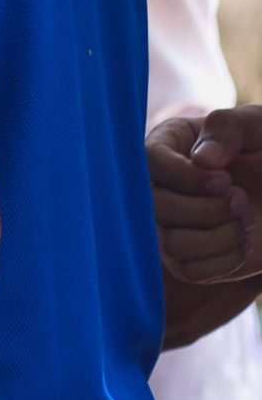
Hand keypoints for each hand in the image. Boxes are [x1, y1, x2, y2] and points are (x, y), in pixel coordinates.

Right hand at [150, 106, 261, 282]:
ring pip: (171, 245)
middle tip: (242, 199)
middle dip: (207, 210)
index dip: (185, 176)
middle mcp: (159, 186)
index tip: (225, 179)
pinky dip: (226, 260)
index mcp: (168, 147)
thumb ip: (227, 128)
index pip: (148, 162)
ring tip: (244, 220)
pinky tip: (242, 240)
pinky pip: (191, 271)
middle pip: (155, 207)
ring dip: (220, 236)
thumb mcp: (256, 128)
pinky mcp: (187, 259)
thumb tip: (202, 160)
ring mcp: (170, 225)